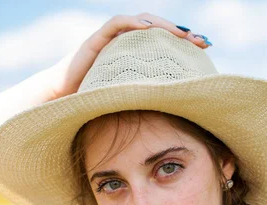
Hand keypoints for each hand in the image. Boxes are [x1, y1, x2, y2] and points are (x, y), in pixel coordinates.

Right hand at [47, 13, 209, 101]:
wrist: (60, 105)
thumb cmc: (93, 110)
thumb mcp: (128, 107)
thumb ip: (148, 105)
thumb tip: (179, 119)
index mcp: (135, 60)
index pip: (164, 45)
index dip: (185, 44)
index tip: (206, 50)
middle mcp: (125, 47)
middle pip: (158, 31)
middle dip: (181, 33)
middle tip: (202, 41)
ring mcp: (110, 42)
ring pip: (141, 23)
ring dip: (163, 26)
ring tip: (182, 33)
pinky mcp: (94, 42)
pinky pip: (115, 26)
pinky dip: (132, 24)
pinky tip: (148, 29)